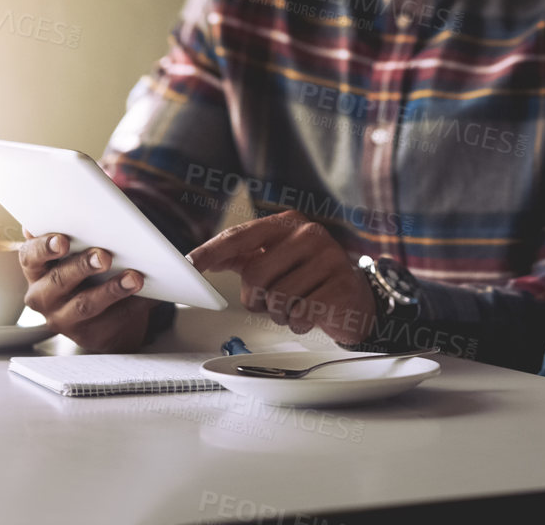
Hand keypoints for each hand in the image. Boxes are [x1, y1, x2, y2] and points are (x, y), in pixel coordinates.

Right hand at [19, 230, 155, 351]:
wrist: (100, 312)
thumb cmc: (84, 269)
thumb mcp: (73, 251)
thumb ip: (72, 231)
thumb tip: (83, 205)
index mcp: (35, 269)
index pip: (30, 256)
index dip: (44, 248)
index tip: (62, 241)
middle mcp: (43, 296)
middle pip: (58, 281)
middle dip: (82, 266)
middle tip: (104, 256)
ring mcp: (64, 319)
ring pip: (86, 305)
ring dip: (111, 290)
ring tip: (134, 277)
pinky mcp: (89, 334)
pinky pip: (111, 319)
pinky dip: (131, 304)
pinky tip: (145, 292)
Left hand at [188, 211, 376, 344]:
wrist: (354, 298)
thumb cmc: (308, 277)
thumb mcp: (276, 259)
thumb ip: (242, 256)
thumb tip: (204, 258)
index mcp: (288, 223)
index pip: (241, 236)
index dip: (212, 251)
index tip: (190, 264)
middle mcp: (309, 233)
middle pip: (255, 275)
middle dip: (258, 299)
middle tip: (273, 301)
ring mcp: (329, 257)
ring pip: (277, 298)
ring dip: (280, 314)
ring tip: (296, 305)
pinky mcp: (341, 285)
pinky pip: (300, 314)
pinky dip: (299, 323)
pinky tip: (311, 314)